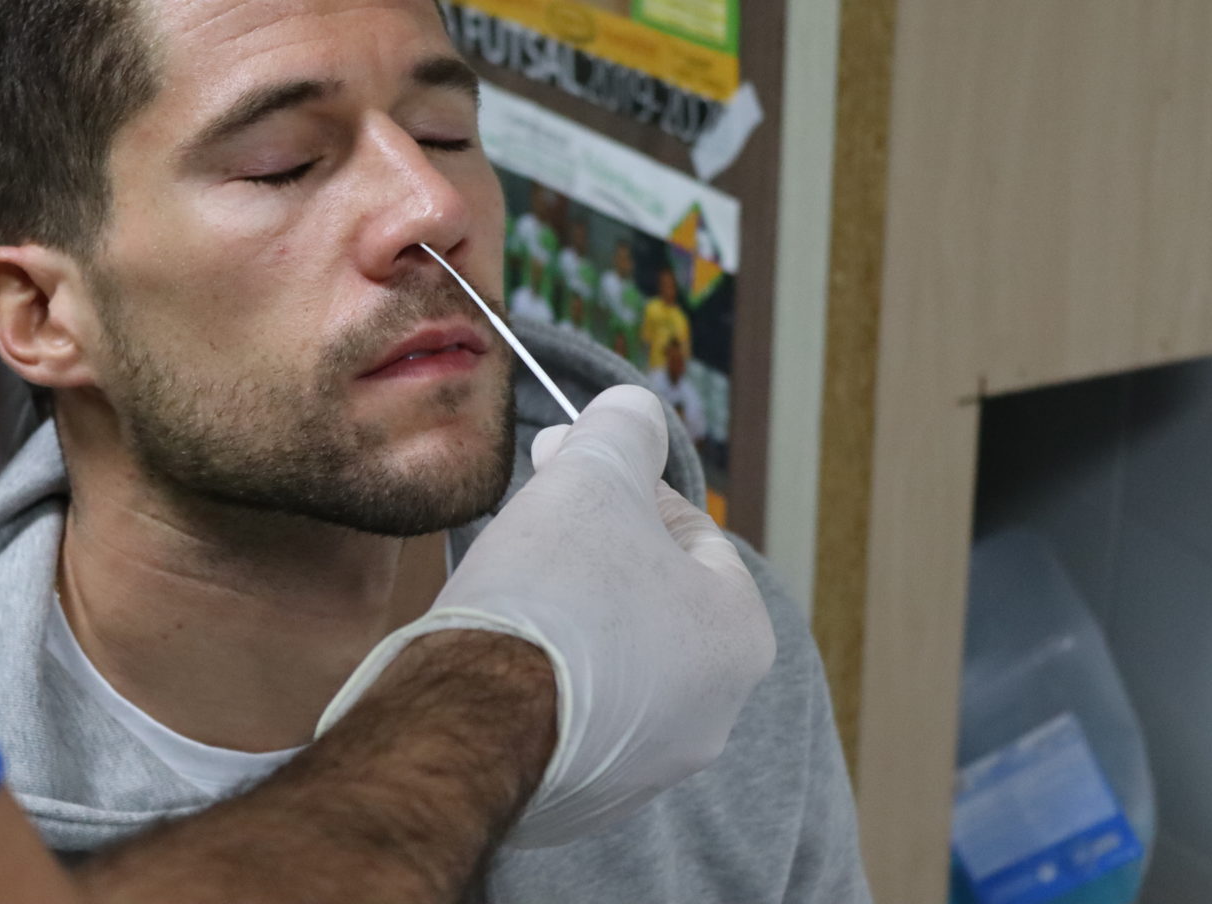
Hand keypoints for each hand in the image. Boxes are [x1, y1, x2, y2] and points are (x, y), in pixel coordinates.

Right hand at [316, 386, 774, 846]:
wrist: (472, 722)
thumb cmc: (551, 594)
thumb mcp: (595, 474)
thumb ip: (625, 429)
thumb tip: (633, 410)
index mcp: (739, 637)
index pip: (691, 533)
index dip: (624, 484)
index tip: (567, 463)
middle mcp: (711, 716)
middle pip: (650, 598)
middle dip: (595, 548)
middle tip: (536, 517)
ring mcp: (646, 769)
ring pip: (609, 660)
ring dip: (567, 614)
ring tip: (510, 585)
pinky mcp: (581, 801)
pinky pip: (566, 715)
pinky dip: (538, 677)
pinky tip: (494, 652)